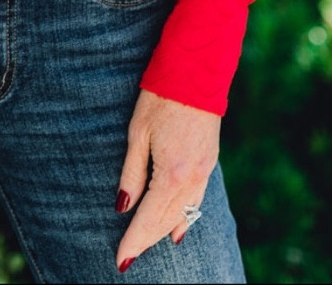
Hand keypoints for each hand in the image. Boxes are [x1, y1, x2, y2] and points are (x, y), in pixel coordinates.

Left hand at [115, 88, 220, 270]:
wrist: (196, 73)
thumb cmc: (161, 98)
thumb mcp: (138, 134)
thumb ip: (132, 174)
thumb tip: (123, 206)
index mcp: (172, 173)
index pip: (149, 218)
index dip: (134, 240)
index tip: (121, 259)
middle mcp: (192, 178)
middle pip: (167, 221)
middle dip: (147, 240)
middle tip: (128, 258)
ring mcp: (205, 171)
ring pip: (184, 214)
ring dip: (164, 232)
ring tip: (146, 246)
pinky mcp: (210, 162)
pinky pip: (197, 200)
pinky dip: (185, 218)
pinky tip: (178, 230)